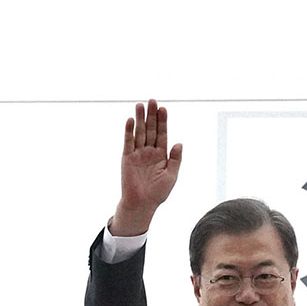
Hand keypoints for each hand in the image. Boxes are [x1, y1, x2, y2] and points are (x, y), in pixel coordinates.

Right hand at [111, 100, 182, 235]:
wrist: (142, 204)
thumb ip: (175, 159)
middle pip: (150, 130)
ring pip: (139, 133)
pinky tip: (131, 120)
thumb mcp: (171, 176)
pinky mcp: (127, 158)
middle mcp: (149, 152)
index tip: (163, 109)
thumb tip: (179, 143)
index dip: (163, 122)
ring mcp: (138, 153)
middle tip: (152, 101)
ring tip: (140, 105)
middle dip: (151, 116)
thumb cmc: (158, 193)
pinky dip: (129, 131)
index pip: (162, 134)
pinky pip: (128, 142)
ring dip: (140, 119)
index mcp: (161, 155)